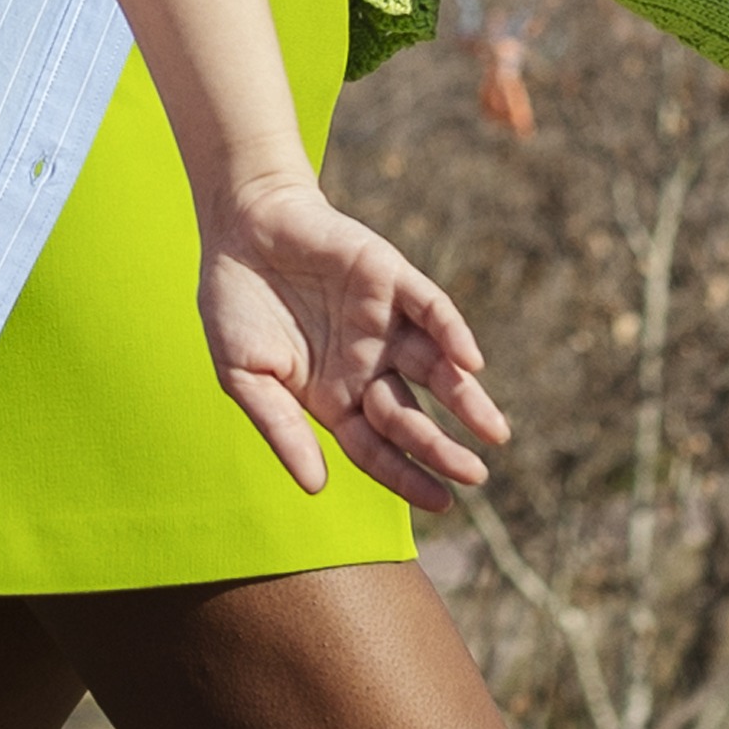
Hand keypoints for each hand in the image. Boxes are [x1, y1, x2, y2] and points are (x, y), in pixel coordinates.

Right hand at [192, 163, 510, 505]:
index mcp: (333, 397)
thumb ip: (280, 428)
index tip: (441, 501)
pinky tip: (470, 361)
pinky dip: (452, 331)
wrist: (240, 227)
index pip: (376, 447)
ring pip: (434, 367)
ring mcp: (382, 324)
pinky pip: (430, 308)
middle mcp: (367, 366)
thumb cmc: (235, 305)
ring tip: (493, 430)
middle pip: (410, 416)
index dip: (407, 475)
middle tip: (475, 475)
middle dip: (441, 448)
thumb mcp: (244, 376)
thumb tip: (316, 486)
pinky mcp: (391, 279)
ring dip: (465, 397)